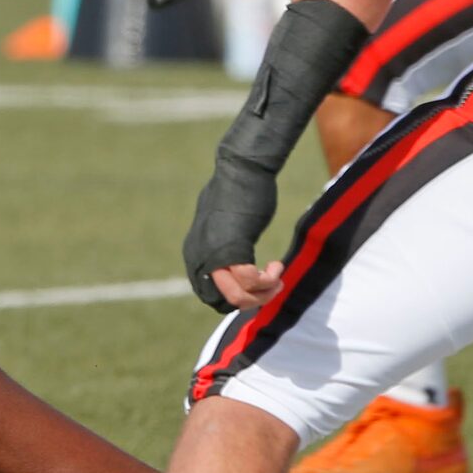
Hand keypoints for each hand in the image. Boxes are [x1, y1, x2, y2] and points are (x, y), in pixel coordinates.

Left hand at [183, 161, 280, 311]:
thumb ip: (221, 246)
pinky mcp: (232, 246)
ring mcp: (213, 254)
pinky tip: (277, 266)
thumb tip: (229, 260)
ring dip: (263, 294)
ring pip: (236, 297)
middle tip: (273, 285)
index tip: (257, 286)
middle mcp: (198, 258)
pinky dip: (268, 280)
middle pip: (222, 302)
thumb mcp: (222, 227)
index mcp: (194, 255)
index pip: (210, 297)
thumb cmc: (237, 194)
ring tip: (278, 277)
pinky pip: (249, 280)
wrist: (240, 170)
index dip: (238, 298)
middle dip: (253, 301)